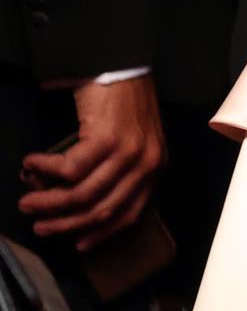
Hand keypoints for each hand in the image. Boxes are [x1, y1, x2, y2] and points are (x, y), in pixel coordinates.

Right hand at [20, 76, 165, 248]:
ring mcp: (129, 152)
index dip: (102, 233)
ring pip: (81, 194)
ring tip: (27, 203)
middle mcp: (147, 164)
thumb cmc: (123, 104)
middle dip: (65, 224)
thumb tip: (82, 207)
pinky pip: (68, 169)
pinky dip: (45, 171)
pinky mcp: (107, 139)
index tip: (78, 244)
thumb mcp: (133, 143)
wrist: (123, 66)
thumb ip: (119, 173)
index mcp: (155, 168)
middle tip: (39, 227)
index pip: (130, 213)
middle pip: (102, 210)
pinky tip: (31, 164)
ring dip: (48, 202)